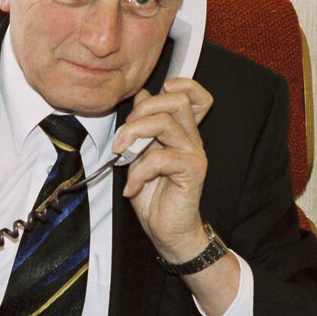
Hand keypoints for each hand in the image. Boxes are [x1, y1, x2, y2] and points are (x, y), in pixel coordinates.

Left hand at [113, 77, 213, 259]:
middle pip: (175, 101)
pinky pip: (160, 158)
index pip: (195, 96)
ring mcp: (194, 153)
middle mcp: (192, 138)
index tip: (158, 92)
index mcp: (182, 131)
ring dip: (134, 135)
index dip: (182, 85)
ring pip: (164, 123)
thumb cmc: (154, 196)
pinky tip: (132, 187)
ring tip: (121, 155)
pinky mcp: (193, 170)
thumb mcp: (140, 155)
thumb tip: (141, 95)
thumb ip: (143, 126)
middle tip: (124, 137)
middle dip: (141, 111)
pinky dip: (138, 172)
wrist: (167, 230)